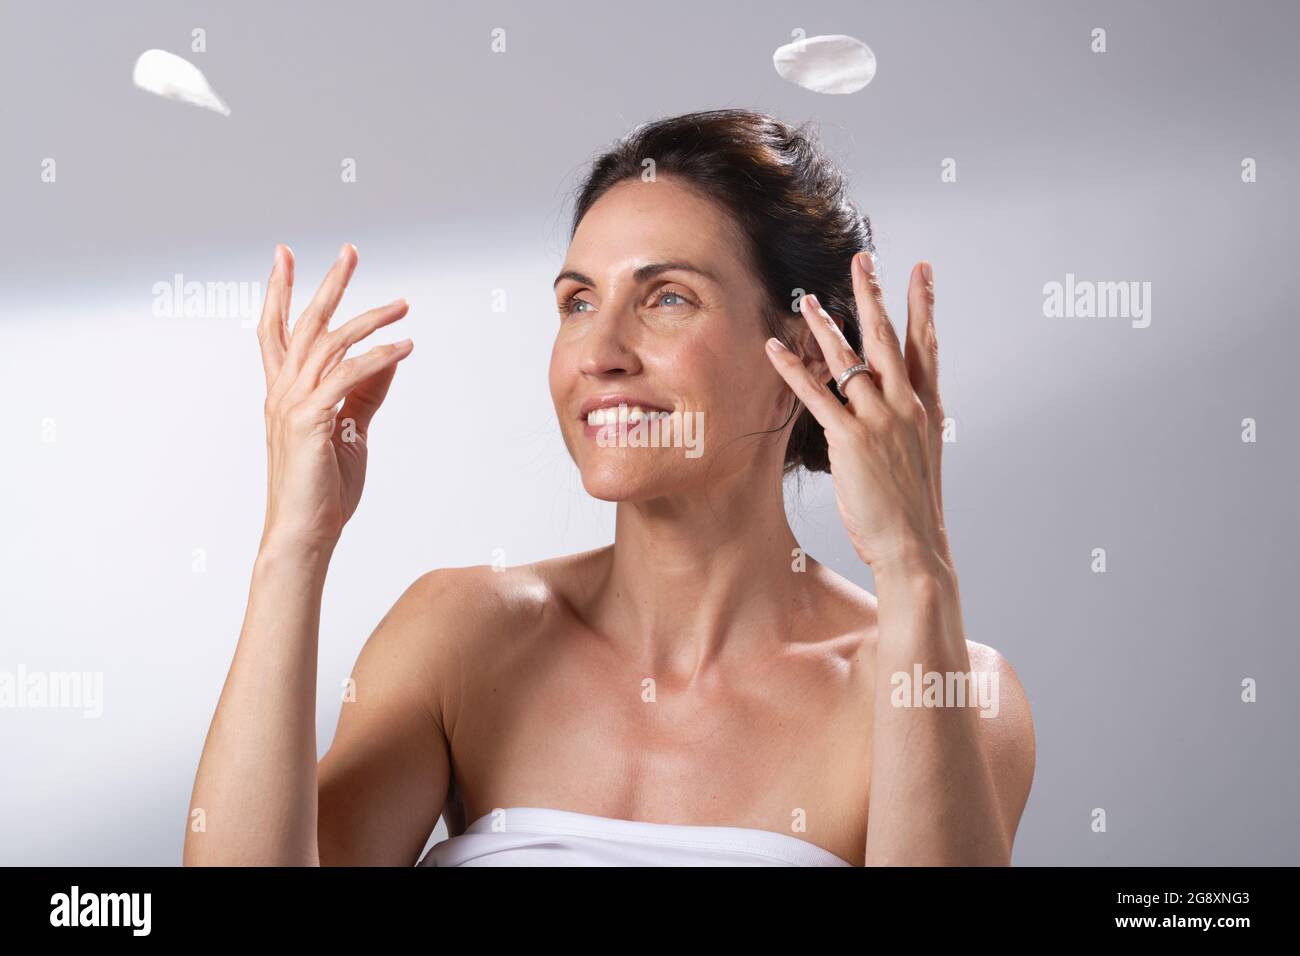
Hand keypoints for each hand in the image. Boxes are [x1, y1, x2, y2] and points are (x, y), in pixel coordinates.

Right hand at [256, 243, 412, 552]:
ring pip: (329, 344)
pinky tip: (403, 348)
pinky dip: (377, 358)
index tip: (284, 255)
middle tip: (349, 251)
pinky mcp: (309, 420)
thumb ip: (365, 392)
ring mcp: (291, 405)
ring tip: (403, 305)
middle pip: (302, 324)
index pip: (276, 331)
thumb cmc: (323, 488)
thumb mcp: (350, 430)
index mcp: (283, 393)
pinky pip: (348, 377)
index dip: (279, 291)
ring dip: (369, 319)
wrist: (305, 533)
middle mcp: (281, 392)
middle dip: (327, 285)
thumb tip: (389, 357)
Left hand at [764, 252, 950, 577]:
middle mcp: (907, 406)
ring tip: (806, 298)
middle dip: (873, 295)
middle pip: (889, 338)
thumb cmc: (912, 509)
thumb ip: (906, 424)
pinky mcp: (851, 439)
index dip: (923, 305)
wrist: (913, 546)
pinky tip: (775, 349)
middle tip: (863, 259)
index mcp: (926, 409)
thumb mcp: (919, 458)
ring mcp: (881, 420)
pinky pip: (816, 395)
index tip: (922, 269)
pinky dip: (793, 370)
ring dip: (825, 326)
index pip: (927, 345)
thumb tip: (889, 407)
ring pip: (850, 360)